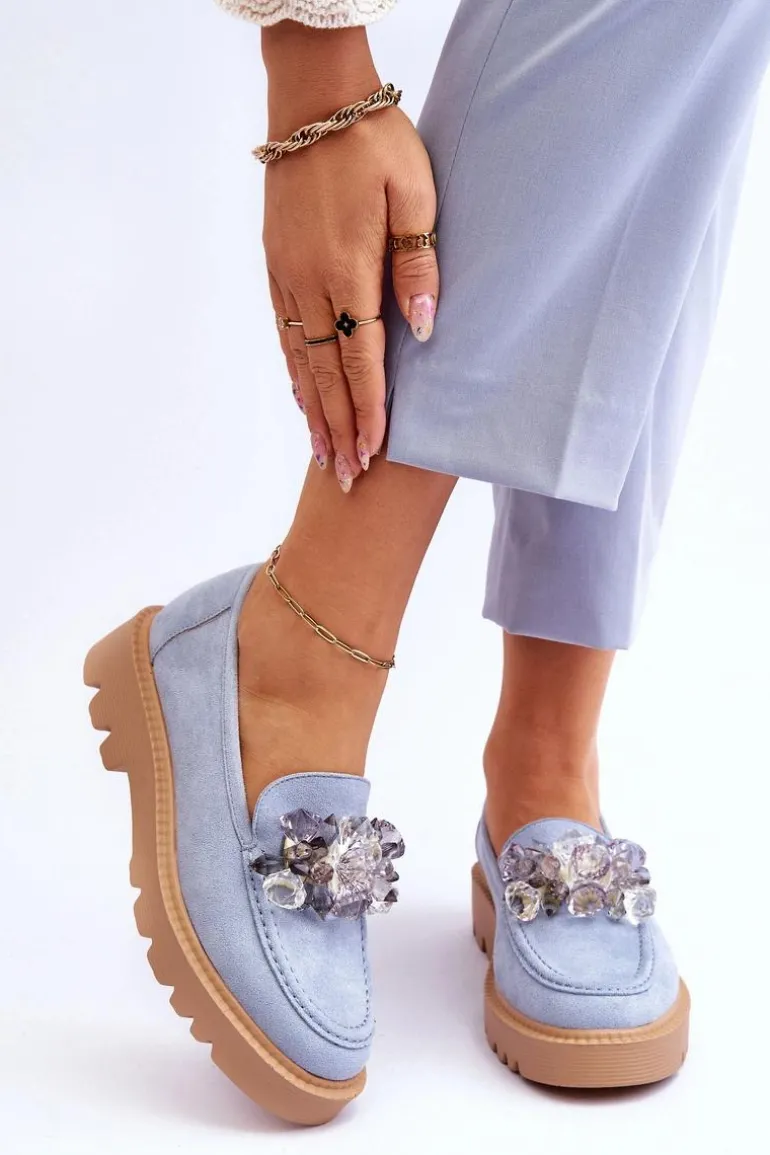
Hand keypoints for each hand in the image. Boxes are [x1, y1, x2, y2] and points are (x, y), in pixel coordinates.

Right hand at [261, 24, 438, 491]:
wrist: (315, 102)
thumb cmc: (375, 145)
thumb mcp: (416, 195)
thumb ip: (418, 266)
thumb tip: (425, 333)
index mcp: (348, 271)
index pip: (362, 360)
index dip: (370, 411)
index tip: (374, 454)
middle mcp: (311, 284)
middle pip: (325, 373)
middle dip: (339, 429)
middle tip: (344, 479)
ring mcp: (287, 277)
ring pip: (299, 360)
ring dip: (313, 411)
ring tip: (322, 454)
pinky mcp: (276, 266)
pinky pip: (284, 333)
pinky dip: (293, 373)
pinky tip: (301, 396)